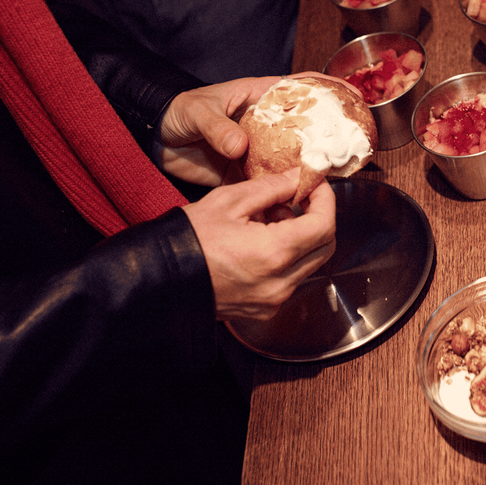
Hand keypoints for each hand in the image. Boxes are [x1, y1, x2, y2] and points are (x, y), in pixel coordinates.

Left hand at [158, 73, 351, 186]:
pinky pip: (270, 184)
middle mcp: (264, 123)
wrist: (155, 141)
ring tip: (332, 178)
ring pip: (291, 158)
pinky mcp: (246, 173)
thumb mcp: (197, 112)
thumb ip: (218, 128)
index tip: (352, 96)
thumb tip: (240, 146)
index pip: (299, 87)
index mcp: (258, 97)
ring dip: (308, 169)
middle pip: (304, 127)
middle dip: (328, 135)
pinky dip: (284, 192)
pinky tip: (300, 201)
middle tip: (351, 146)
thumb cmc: (177, 112)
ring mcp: (258, 149)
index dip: (328, 89)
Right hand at [183, 172, 335, 321]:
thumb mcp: (229, 200)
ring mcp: (273, 300)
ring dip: (303, 237)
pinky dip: (289, 256)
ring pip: (310, 263)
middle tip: (300, 196)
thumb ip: (272, 187)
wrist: (159, 277)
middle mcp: (280, 283)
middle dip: (319, 217)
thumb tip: (300, 176)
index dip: (325, 198)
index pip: (324, 224)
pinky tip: (264, 239)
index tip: (315, 183)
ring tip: (273, 216)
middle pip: (325, 246)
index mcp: (274, 253)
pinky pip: (292, 278)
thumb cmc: (188, 238)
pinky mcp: (264, 308)